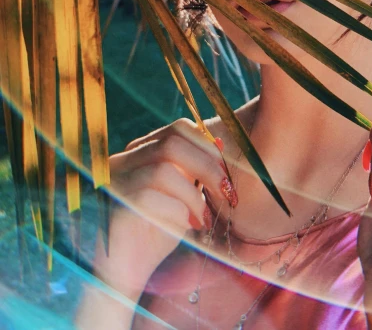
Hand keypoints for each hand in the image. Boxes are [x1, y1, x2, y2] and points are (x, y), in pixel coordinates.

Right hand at [91, 119, 234, 298]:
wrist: (126, 274)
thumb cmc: (157, 232)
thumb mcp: (184, 195)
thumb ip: (196, 170)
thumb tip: (220, 141)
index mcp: (142, 151)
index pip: (179, 128)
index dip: (208, 146)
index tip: (226, 174)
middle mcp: (124, 159)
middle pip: (172, 142)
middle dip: (208, 166)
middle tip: (226, 192)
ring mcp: (115, 180)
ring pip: (163, 168)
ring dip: (193, 194)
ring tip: (203, 217)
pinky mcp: (113, 205)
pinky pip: (149, 196)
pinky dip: (177, 210)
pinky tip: (187, 225)